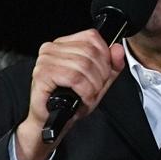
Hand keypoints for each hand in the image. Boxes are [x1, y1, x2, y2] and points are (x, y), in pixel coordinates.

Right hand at [15, 29, 125, 159]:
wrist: (52, 122)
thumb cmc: (69, 102)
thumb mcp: (97, 82)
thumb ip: (111, 66)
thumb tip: (118, 50)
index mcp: (63, 44)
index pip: (91, 37)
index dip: (105, 56)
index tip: (104, 73)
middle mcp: (51, 48)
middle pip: (90, 52)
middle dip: (100, 75)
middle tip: (96, 89)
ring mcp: (45, 60)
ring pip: (83, 65)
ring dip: (93, 86)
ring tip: (89, 96)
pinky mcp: (42, 74)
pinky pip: (74, 78)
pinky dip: (84, 91)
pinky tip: (82, 98)